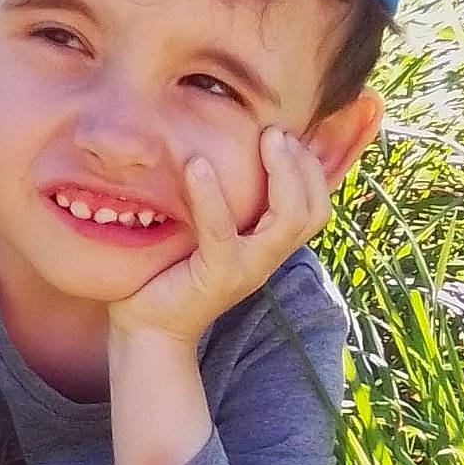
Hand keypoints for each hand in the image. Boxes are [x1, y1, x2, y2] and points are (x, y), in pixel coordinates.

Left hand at [107, 125, 335, 346]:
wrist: (148, 331)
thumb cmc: (170, 274)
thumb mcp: (206, 234)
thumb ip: (223, 205)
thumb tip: (216, 148)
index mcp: (268, 248)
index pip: (315, 209)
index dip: (311, 171)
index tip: (285, 137)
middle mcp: (265, 260)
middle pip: (314, 212)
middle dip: (303, 166)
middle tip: (276, 133)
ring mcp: (245, 270)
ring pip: (287, 222)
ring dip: (281, 174)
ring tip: (263, 140)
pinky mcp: (215, 276)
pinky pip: (221, 232)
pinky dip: (212, 196)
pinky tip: (197, 166)